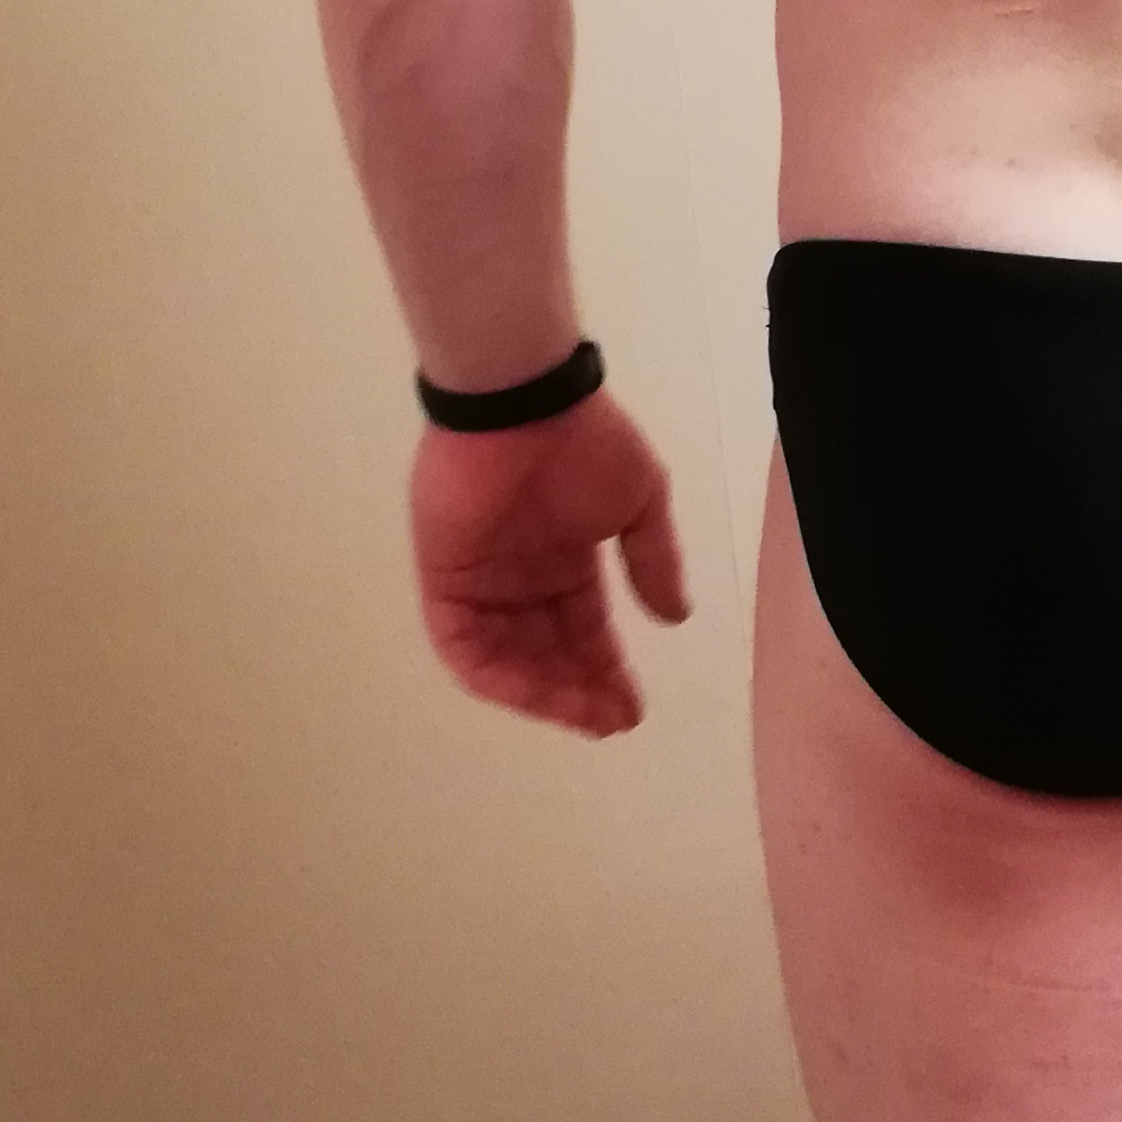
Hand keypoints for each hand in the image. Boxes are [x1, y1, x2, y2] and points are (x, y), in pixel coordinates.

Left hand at [408, 390, 690, 735]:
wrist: (523, 402)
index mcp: (564, 559)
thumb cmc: (583, 441)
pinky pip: (463, 646)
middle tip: (611, 719)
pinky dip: (497, 676)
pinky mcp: (445, 580)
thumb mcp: (639, 502)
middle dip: (580, 691)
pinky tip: (537, 694)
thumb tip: (675, 617)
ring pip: (507, 659)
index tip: (633, 708)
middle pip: (547, 653)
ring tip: (583, 714)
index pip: (584, 631)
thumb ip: (653, 561)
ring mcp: (481, 581)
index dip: (607, 670)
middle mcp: (521, 578)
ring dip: (544, 693)